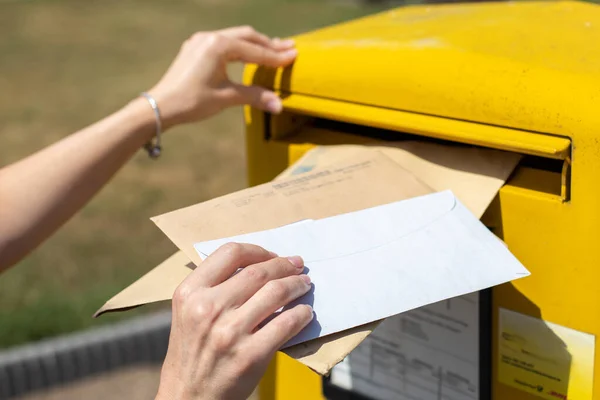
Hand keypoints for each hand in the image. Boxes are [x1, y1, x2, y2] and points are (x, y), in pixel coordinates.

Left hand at [149, 26, 296, 129]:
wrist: (160, 106)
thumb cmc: (191, 101)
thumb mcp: (226, 98)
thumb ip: (254, 97)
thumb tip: (280, 105)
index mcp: (219, 46)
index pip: (255, 51)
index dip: (276, 56)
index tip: (294, 56)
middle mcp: (210, 37)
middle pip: (248, 36)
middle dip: (269, 44)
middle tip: (289, 48)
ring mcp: (201, 41)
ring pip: (235, 38)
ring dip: (255, 45)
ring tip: (273, 50)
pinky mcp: (195, 48)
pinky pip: (224, 43)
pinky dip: (240, 48)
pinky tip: (248, 55)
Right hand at [156, 243, 312, 399]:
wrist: (188, 396)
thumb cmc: (193, 352)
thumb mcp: (189, 312)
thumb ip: (214, 287)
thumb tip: (259, 266)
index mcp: (190, 292)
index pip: (230, 253)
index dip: (259, 251)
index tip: (273, 256)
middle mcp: (207, 308)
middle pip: (258, 272)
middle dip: (284, 266)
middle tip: (298, 266)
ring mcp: (229, 332)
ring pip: (276, 292)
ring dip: (297, 285)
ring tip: (304, 285)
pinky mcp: (250, 355)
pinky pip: (286, 324)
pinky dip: (301, 315)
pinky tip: (305, 313)